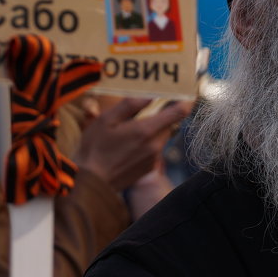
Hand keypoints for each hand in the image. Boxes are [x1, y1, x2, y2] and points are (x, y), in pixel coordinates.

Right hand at [72, 97, 190, 192]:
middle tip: (146, 110)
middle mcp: (155, 145)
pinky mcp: (149, 167)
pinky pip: (155, 149)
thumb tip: (150, 95)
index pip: (179, 112)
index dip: (186, 101)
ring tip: (131, 130)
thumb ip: (130, 105)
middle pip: (170, 124)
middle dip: (162, 115)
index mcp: (146, 130)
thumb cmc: (95, 148)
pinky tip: (129, 146)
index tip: (186, 95)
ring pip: (162, 136)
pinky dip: (147, 143)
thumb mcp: (106, 120)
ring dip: (153, 130)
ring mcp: (154, 158)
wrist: (91, 181)